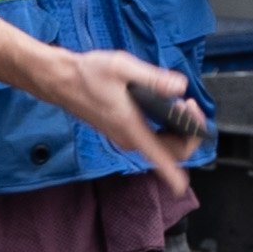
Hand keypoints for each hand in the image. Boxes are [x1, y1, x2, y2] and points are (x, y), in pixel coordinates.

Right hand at [24, 42, 201, 192]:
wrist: (62, 80)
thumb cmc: (87, 75)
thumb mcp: (122, 68)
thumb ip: (153, 78)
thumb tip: (179, 87)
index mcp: (131, 129)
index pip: (160, 160)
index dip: (175, 175)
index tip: (184, 184)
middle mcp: (130, 139)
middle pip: (171, 152)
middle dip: (190, 133)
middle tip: (190, 105)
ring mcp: (127, 137)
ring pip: (164, 145)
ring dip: (181, 129)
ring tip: (183, 103)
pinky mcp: (124, 131)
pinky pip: (155, 138)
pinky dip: (169, 127)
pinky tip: (170, 106)